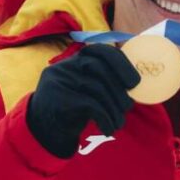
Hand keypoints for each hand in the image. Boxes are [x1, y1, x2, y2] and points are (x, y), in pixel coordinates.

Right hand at [26, 44, 140, 157]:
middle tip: (127, 107)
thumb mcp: (87, 90)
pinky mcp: (58, 99)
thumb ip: (105, 82)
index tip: (134, 82)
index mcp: (76, 60)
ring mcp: (60, 81)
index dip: (121, 63)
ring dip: (114, 109)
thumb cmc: (73, 107)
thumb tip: (135, 86)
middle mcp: (66, 66)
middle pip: (100, 70)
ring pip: (97, 89)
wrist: (44, 129)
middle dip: (119, 90)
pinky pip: (90, 105)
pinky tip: (108, 128)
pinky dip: (105, 118)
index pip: (100, 50)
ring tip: (118, 123)